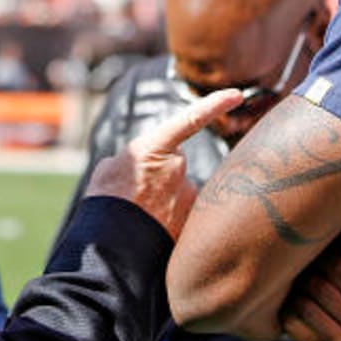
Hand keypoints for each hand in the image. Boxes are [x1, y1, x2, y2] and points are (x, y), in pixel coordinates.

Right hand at [85, 89, 241, 238]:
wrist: (108, 245)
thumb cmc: (104, 203)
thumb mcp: (109, 170)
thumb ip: (135, 160)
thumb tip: (143, 168)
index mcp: (155, 148)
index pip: (192, 119)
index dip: (215, 104)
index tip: (236, 95)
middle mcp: (177, 168)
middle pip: (176, 168)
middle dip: (161, 181)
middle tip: (137, 199)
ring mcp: (186, 197)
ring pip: (180, 196)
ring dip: (163, 206)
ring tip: (139, 221)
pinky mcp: (190, 223)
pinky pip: (182, 218)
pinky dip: (169, 225)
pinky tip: (152, 236)